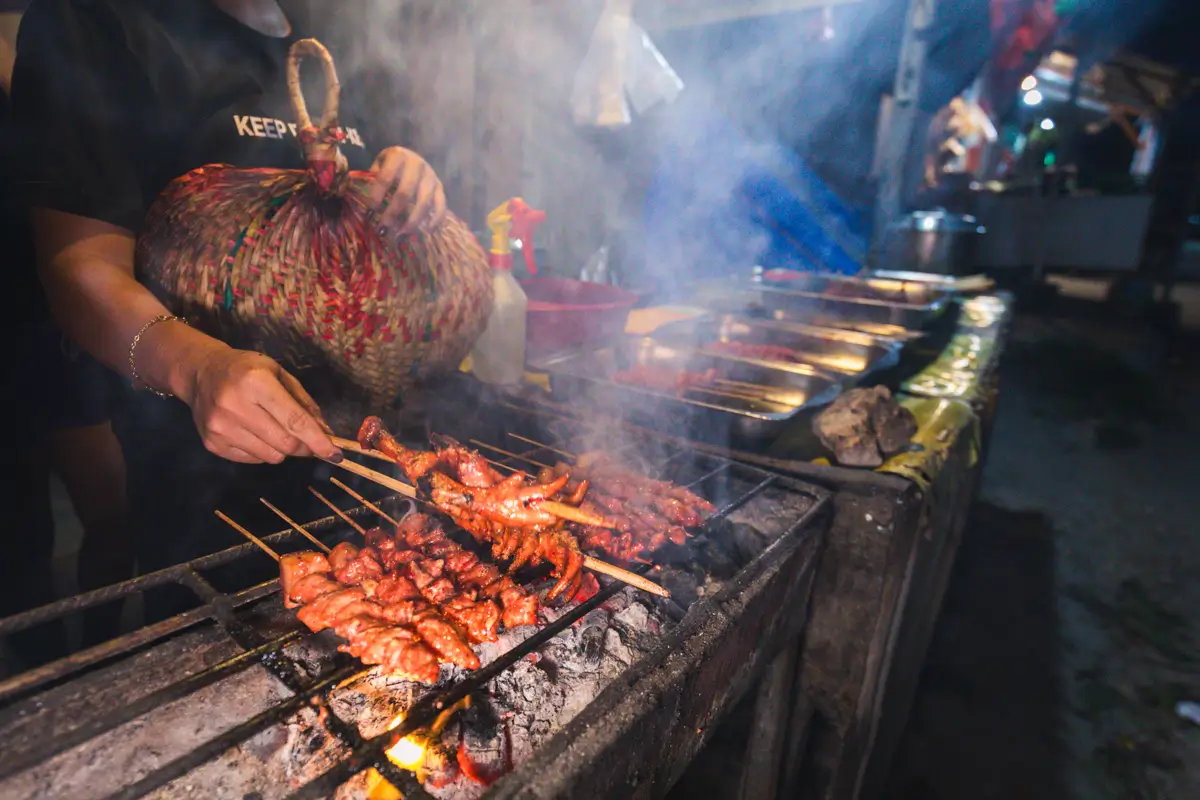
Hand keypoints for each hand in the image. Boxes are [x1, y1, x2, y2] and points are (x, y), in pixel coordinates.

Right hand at [186, 347, 342, 464]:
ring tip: (275, 430)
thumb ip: (304, 403)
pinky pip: (252, 460)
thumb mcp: (279, 374)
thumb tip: (325, 433)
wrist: (201, 373)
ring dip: (282, 450)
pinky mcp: (212, 443)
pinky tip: (255, 433)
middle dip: (304, 447)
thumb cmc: (247, 370)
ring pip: (270, 457)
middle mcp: (235, 405)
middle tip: (308, 442)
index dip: (318, 441)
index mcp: (256, 382)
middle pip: (285, 443)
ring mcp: (220, 427)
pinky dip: (263, 452)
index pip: (294, 421)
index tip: (335, 454)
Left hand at [367, 147, 446, 234]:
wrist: (412, 157)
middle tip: (384, 226)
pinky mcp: (440, 187)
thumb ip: (373, 179)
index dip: (377, 195)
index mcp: (398, 155)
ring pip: (424, 202)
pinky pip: (441, 205)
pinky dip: (435, 219)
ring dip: (413, 220)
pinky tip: (427, 230)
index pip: (385, 177)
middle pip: (405, 192)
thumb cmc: (392, 164)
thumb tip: (368, 205)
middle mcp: (417, 164)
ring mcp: (431, 176)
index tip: (371, 210)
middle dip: (393, 212)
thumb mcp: (380, 163)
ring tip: (402, 233)